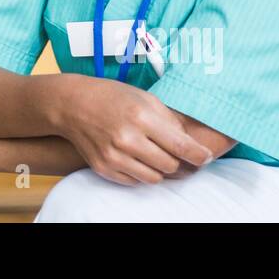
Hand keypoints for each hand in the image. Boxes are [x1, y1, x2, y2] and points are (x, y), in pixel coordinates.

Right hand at [49, 74, 212, 184]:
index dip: (199, 155)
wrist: (72, 104)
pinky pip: (135, 181)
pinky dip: (141, 173)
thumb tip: (191, 144)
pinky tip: (137, 158)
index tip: (206, 157)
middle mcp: (127, 139)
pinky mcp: (104, 168)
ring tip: (157, 155)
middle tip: (178, 154)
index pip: (181, 146)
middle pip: (170, 166)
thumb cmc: (111, 96)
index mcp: (141, 116)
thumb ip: (169, 120)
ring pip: (155, 178)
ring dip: (161, 170)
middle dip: (179, 162)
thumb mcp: (144, 97)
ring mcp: (114, 156)